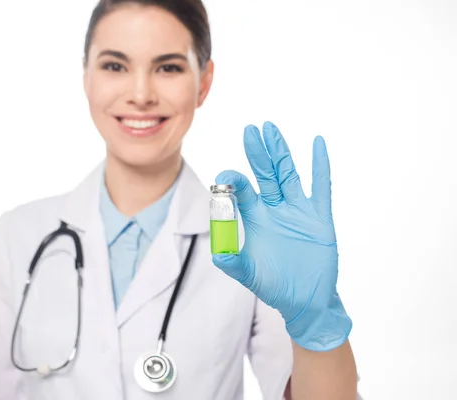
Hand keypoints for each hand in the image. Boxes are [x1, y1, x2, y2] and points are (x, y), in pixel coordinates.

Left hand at [211, 122, 351, 351]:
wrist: (304, 300)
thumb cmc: (274, 285)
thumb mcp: (248, 274)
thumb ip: (232, 261)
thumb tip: (218, 253)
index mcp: (256, 217)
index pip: (243, 190)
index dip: (234, 181)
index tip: (226, 178)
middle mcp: (275, 208)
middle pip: (265, 173)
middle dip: (257, 152)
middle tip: (251, 129)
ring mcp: (298, 210)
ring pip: (288, 173)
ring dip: (280, 152)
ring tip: (271, 129)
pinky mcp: (319, 217)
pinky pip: (321, 187)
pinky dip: (320, 165)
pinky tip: (317, 143)